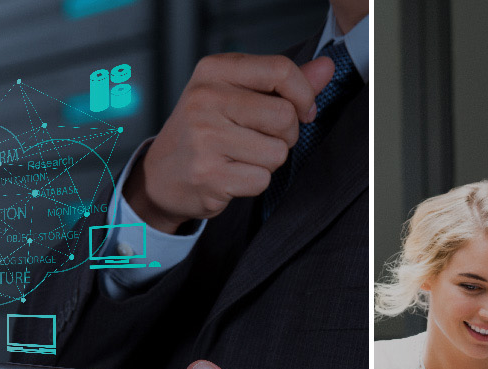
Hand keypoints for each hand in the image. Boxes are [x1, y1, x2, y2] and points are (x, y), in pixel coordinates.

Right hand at [124, 53, 330, 232]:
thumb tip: (327, 68)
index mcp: (214, 70)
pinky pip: (262, 179)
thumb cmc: (205, 130)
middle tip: (261, 138)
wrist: (161, 174)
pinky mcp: (208, 174)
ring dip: (269, 161)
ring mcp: (204, 138)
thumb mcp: (237, 94)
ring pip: (278, 152)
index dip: (304, 94)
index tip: (302, 110)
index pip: (280, 69)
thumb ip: (283, 83)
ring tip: (240, 156)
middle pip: (284, 116)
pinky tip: (231, 174)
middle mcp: (204, 99)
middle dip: (285, 134)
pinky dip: (254, 182)